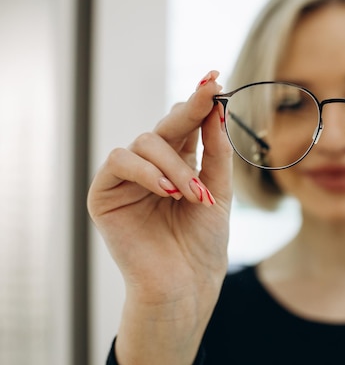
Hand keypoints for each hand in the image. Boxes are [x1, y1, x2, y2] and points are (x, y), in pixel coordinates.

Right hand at [87, 71, 232, 364]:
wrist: (185, 285)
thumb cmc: (202, 242)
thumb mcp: (218, 192)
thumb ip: (215, 153)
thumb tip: (218, 110)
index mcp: (180, 163)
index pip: (188, 125)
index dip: (201, 103)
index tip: (216, 79)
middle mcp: (153, 166)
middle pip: (167, 124)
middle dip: (190, 110)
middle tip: (208, 93)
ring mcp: (129, 178)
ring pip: (146, 142)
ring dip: (175, 165)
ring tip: (194, 195)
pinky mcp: (106, 193)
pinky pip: (119, 162)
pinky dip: (146, 171)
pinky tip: (167, 191)